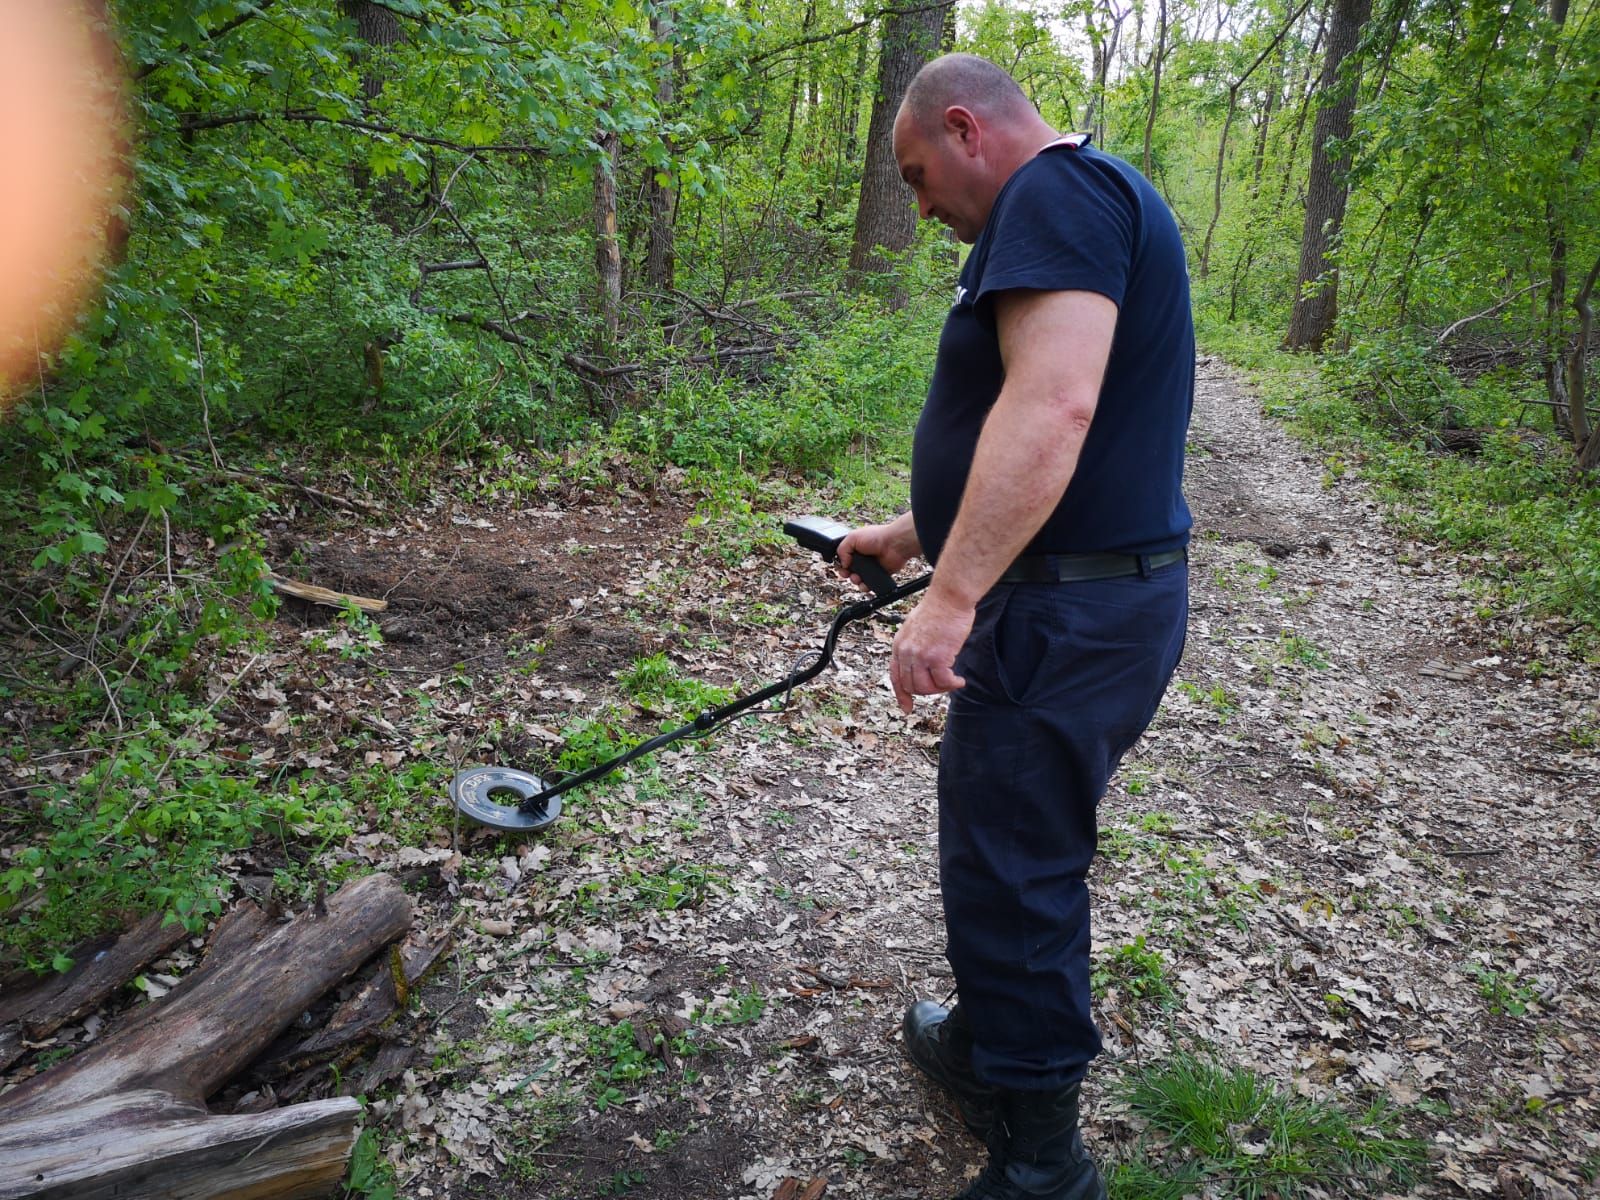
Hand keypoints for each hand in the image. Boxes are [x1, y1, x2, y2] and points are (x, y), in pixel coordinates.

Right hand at [837, 517, 919, 590]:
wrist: (894, 544)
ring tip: (858, 577)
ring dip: (855, 580)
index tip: (842, 567)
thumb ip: (842, 549)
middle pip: (849, 570)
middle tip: (848, 573)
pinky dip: (865, 586)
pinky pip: (868, 584)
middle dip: (846, 574)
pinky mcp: (877, 574)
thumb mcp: (852, 537)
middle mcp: (862, 557)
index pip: (843, 559)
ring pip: (857, 579)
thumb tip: (842, 563)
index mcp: (855, 548)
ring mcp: (870, 567)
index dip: (840, 564)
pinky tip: (865, 583)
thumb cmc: (876, 537)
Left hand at [889, 589, 971, 713]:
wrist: (949, 598)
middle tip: (941, 686)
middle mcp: (906, 652)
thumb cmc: (938, 608)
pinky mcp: (938, 657)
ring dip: (940, 689)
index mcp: (899, 645)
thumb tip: (920, 661)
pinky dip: (953, 684)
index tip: (906, 707)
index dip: (901, 695)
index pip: (895, 677)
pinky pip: (944, 682)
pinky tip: (959, 681)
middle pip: (911, 686)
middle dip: (927, 691)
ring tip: (951, 682)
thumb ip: (913, 646)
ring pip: (926, 687)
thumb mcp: (914, 627)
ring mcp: (920, 656)